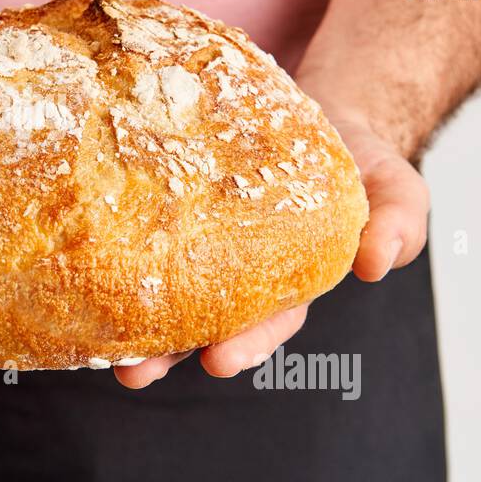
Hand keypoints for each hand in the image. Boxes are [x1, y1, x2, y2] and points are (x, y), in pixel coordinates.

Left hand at [114, 93, 429, 389]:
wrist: (317, 110)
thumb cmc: (357, 158)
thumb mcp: (395, 187)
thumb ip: (399, 222)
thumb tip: (380, 263)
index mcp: (291, 280)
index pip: (266, 322)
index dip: (244, 344)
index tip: (219, 361)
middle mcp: (237, 271)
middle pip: (199, 318)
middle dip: (169, 350)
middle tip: (136, 371)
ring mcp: (196, 239)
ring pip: (159, 285)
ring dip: (129, 316)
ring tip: (96, 340)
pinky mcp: (167, 202)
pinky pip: (137, 228)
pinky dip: (111, 246)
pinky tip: (81, 257)